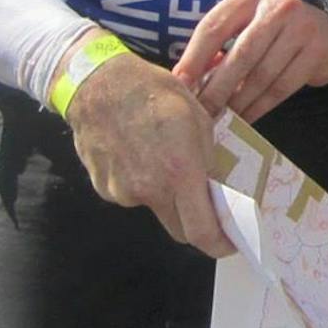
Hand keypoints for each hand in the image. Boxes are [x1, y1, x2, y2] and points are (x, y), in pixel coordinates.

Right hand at [63, 40, 233, 257]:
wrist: (97, 83)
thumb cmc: (155, 93)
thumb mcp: (198, 118)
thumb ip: (208, 160)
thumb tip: (215, 187)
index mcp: (180, 173)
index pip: (202, 232)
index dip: (219, 244)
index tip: (230, 243)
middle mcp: (150, 191)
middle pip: (180, 230)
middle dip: (195, 224)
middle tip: (204, 204)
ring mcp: (123, 193)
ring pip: (155, 208)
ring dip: (164, 195)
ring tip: (159, 157)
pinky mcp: (103, 189)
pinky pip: (131, 195)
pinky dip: (139, 184)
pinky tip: (135, 153)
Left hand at [171, 0, 327, 121]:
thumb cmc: (275, 29)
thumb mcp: (248, 23)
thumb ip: (221, 42)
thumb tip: (189, 79)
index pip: (214, 26)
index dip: (194, 58)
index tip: (180, 85)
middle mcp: (277, 6)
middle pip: (240, 54)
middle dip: (217, 88)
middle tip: (202, 112)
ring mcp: (301, 28)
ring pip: (262, 75)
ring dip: (239, 101)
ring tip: (224, 118)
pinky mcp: (317, 51)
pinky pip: (282, 87)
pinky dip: (260, 106)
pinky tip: (247, 117)